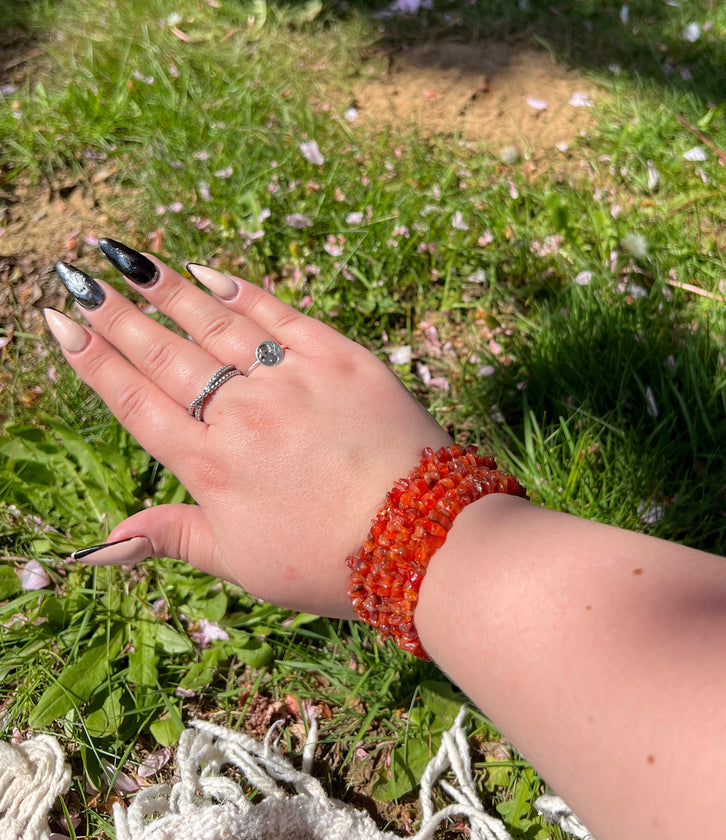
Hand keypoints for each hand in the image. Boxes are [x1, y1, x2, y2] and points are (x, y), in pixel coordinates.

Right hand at [45, 239, 450, 617]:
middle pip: (165, 355)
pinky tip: (210, 273)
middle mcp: (242, 414)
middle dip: (115, 314)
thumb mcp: (240, 562)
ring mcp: (293, 380)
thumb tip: (99, 547)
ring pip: (216, 326)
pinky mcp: (342, 358)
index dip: (93, 361)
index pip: (135, 401)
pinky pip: (283, 315)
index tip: (59, 321)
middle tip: (76, 274)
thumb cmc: (326, 561)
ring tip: (129, 259)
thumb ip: (170, 537)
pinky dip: (244, 293)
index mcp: (210, 466)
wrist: (421, 540)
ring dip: (167, 290)